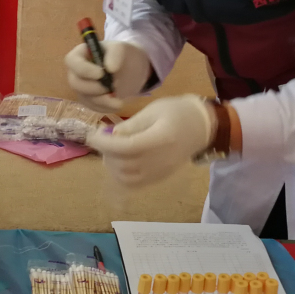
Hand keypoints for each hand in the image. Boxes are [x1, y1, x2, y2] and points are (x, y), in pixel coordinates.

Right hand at [65, 40, 153, 112]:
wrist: (129, 69)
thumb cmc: (119, 55)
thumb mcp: (120, 48)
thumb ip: (115, 54)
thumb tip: (110, 68)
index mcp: (79, 55)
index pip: (72, 61)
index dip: (84, 69)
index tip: (101, 74)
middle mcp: (76, 72)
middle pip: (75, 83)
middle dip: (93, 88)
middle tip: (110, 88)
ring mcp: (81, 88)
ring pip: (84, 98)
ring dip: (102, 101)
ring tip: (119, 100)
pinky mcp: (89, 100)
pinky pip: (93, 107)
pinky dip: (106, 107)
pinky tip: (117, 103)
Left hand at [86, 94, 214, 187]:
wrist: (202, 127)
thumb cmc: (177, 112)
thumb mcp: (154, 110)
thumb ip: (132, 124)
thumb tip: (111, 135)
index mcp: (161, 139)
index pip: (127, 147)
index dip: (105, 144)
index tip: (92, 135)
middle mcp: (161, 160)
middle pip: (125, 164)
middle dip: (106, 152)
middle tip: (102, 137)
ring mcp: (161, 172)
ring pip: (127, 178)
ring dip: (112, 165)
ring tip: (110, 149)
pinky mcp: (160, 178)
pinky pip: (135, 184)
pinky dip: (121, 175)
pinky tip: (118, 161)